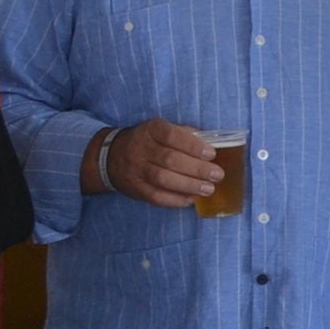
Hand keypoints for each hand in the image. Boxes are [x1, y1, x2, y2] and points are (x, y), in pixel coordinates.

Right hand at [98, 119, 224, 210]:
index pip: (172, 136)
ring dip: (189, 185)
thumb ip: (185, 134)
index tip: (211, 153)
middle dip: (197, 169)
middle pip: (170, 160)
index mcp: (151, 130)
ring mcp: (136, 170)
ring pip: (163, 179)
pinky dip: (175, 199)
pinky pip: (156, 196)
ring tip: (209, 189)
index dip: (193, 145)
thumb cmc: (149, 141)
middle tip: (217, 175)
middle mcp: (141, 149)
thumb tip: (212, 142)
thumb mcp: (162, 129)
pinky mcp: (135, 188)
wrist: (112, 157)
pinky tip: (191, 199)